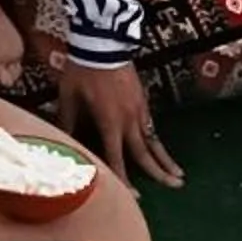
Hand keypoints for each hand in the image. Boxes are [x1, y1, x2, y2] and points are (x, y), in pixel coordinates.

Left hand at [56, 60, 182, 188]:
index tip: (136, 197)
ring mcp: (139, 110)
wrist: (102, 43)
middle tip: (176, 188)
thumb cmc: (82, 69)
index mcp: (109, 122)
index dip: (125, 179)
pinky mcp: (143, 100)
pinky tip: (161, 149)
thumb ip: (67, 120)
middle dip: (159, 173)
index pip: (116, 158)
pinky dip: (159, 140)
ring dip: (166, 159)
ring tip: (179, 176)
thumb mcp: (69, 95)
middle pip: (145, 153)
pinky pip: (152, 126)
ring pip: (154, 140)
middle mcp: (128, 120)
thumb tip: (62, 142)